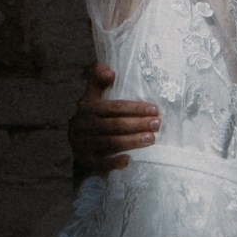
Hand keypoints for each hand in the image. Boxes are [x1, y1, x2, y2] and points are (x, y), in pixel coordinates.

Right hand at [68, 63, 160, 177]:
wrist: (79, 145)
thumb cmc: (93, 116)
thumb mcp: (92, 95)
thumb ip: (98, 77)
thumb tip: (110, 73)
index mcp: (86, 108)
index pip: (114, 107)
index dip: (135, 108)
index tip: (154, 109)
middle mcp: (82, 126)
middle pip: (114, 125)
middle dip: (138, 124)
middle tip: (157, 124)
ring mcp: (82, 144)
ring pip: (110, 143)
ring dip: (132, 141)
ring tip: (151, 139)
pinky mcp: (85, 161)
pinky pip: (101, 163)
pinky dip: (114, 162)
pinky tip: (129, 160)